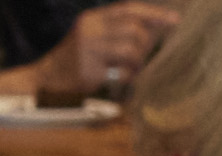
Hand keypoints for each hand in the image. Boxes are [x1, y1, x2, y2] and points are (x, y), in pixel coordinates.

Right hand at [31, 2, 180, 94]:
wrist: (46, 79)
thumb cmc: (75, 60)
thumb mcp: (92, 37)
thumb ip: (116, 31)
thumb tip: (152, 31)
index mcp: (93, 18)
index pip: (129, 9)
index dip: (154, 14)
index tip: (175, 21)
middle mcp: (90, 29)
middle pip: (134, 30)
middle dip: (144, 45)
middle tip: (141, 58)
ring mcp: (89, 50)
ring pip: (131, 50)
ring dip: (137, 63)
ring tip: (130, 70)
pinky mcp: (89, 70)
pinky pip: (121, 73)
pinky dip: (126, 78)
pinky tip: (119, 80)